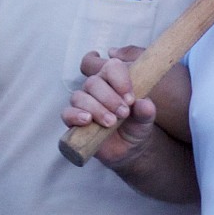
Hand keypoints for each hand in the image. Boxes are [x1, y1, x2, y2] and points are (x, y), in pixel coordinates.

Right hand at [62, 47, 151, 165]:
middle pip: (93, 82)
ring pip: (79, 96)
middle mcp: (96, 88)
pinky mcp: (74, 120)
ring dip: (96, 109)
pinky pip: (67, 113)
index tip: (131, 98)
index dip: (120, 80)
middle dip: (109, 98)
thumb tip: (144, 104)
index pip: (112, 67)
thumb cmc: (136, 125)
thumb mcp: (146, 119)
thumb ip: (146, 111)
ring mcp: (84, 103)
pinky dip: (75, 115)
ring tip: (111, 122)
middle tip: (123, 113)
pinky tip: (88, 120)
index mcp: (114, 80)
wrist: (129, 147)